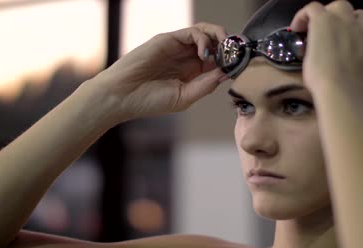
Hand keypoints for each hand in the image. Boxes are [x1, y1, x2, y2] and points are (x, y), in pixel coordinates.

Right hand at [89, 22, 227, 124]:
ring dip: (220, 38)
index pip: (218, 61)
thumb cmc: (149, 101)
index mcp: (192, 74)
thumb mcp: (184, 97)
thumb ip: (205, 85)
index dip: (230, 62)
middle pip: (215, 44)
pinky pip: (192, 32)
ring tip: (224, 50)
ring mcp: (178, 48)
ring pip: (206, 33)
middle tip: (235, 54)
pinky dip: (203, 39)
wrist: (122, 96)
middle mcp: (187, 59)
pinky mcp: (168, 40)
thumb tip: (226, 73)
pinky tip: (204, 53)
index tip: (240, 67)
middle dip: (229, 47)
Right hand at [290, 0, 362, 96]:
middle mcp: (347, 18)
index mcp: (324, 20)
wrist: (343, 91)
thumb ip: (313, 41)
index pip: (312, 8)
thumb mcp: (307, 55)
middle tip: (323, 29)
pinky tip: (359, 50)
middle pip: (338, 6)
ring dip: (351, 21)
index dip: (302, 17)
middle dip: (329, 14)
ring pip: (360, 15)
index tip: (298, 30)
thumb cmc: (318, 74)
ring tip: (345, 34)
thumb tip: (315, 43)